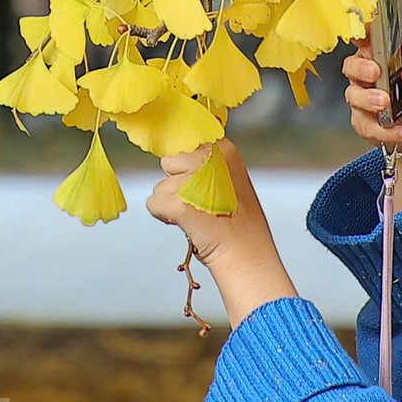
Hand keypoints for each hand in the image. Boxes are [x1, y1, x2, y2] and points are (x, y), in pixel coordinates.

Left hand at [148, 140, 295, 326]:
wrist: (248, 257)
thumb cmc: (238, 222)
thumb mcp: (230, 178)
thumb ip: (206, 164)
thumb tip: (173, 156)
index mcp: (224, 149)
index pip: (186, 143)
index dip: (187, 165)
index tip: (201, 183)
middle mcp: (207, 158)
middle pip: (169, 161)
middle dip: (177, 182)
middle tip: (202, 203)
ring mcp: (192, 181)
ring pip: (161, 186)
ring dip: (173, 202)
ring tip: (200, 217)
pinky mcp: (178, 203)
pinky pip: (153, 204)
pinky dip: (164, 217)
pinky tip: (189, 226)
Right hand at [341, 42, 401, 214]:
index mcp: (382, 55)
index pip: (365, 40)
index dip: (360, 35)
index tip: (362, 36)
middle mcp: (368, 75)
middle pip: (350, 66)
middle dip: (360, 69)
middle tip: (375, 73)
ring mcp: (363, 99)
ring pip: (354, 97)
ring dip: (369, 100)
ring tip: (387, 104)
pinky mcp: (365, 124)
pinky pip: (368, 126)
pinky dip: (388, 130)